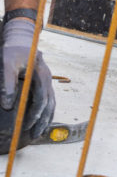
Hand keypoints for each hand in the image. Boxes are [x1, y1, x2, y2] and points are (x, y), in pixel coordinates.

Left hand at [1, 18, 55, 138]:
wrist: (22, 42)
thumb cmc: (12, 53)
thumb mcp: (7, 65)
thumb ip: (8, 84)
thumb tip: (6, 105)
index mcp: (41, 75)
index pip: (42, 98)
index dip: (35, 113)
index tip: (27, 124)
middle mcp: (48, 79)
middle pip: (50, 104)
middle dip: (43, 121)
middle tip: (33, 134)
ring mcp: (48, 82)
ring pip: (52, 104)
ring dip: (46, 119)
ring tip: (38, 133)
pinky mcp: (44, 84)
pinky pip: (49, 101)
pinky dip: (46, 112)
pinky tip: (40, 121)